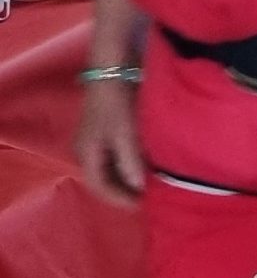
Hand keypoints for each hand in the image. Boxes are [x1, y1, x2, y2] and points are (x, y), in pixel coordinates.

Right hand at [75, 79, 146, 207]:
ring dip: (127, 179)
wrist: (112, 71)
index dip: (119, 199)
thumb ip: (130, 162)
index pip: (99, 187)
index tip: (142, 206)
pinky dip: (128, 166)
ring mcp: (94, 141)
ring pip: (109, 170)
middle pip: (103, 180)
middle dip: (123, 192)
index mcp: (86, 153)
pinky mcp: (105, 132)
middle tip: (148, 199)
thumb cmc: (116, 103)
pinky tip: (145, 168)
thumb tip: (138, 187)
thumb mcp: (124, 134)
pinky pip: (114, 157)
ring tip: (149, 187)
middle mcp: (86, 150)